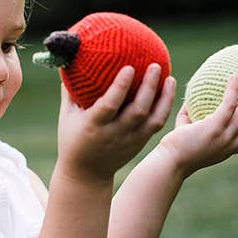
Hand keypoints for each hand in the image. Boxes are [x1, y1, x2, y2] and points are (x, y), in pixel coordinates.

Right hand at [57, 64, 176, 181]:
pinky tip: (168, 92)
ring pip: (153, 119)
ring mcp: (130, 140)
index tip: (130, 67)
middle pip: (137, 111)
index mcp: (94, 126)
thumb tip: (71, 62)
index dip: (121, 86)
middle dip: (149, 87)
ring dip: (164, 98)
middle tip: (156, 66)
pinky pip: (156, 125)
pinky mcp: (139, 144)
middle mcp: (114, 134)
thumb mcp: (67, 117)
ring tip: (170, 78)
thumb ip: (70, 92)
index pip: (110, 105)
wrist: (86, 175)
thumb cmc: (72, 140)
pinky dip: (164, 108)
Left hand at [160, 74, 237, 177]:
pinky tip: (232, 78)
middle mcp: (231, 145)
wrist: (169, 160)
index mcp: (228, 149)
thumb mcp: (189, 133)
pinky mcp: (215, 128)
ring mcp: (225, 137)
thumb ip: (192, 118)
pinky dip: (233, 91)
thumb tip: (190, 99)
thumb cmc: (175, 147)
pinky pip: (229, 105)